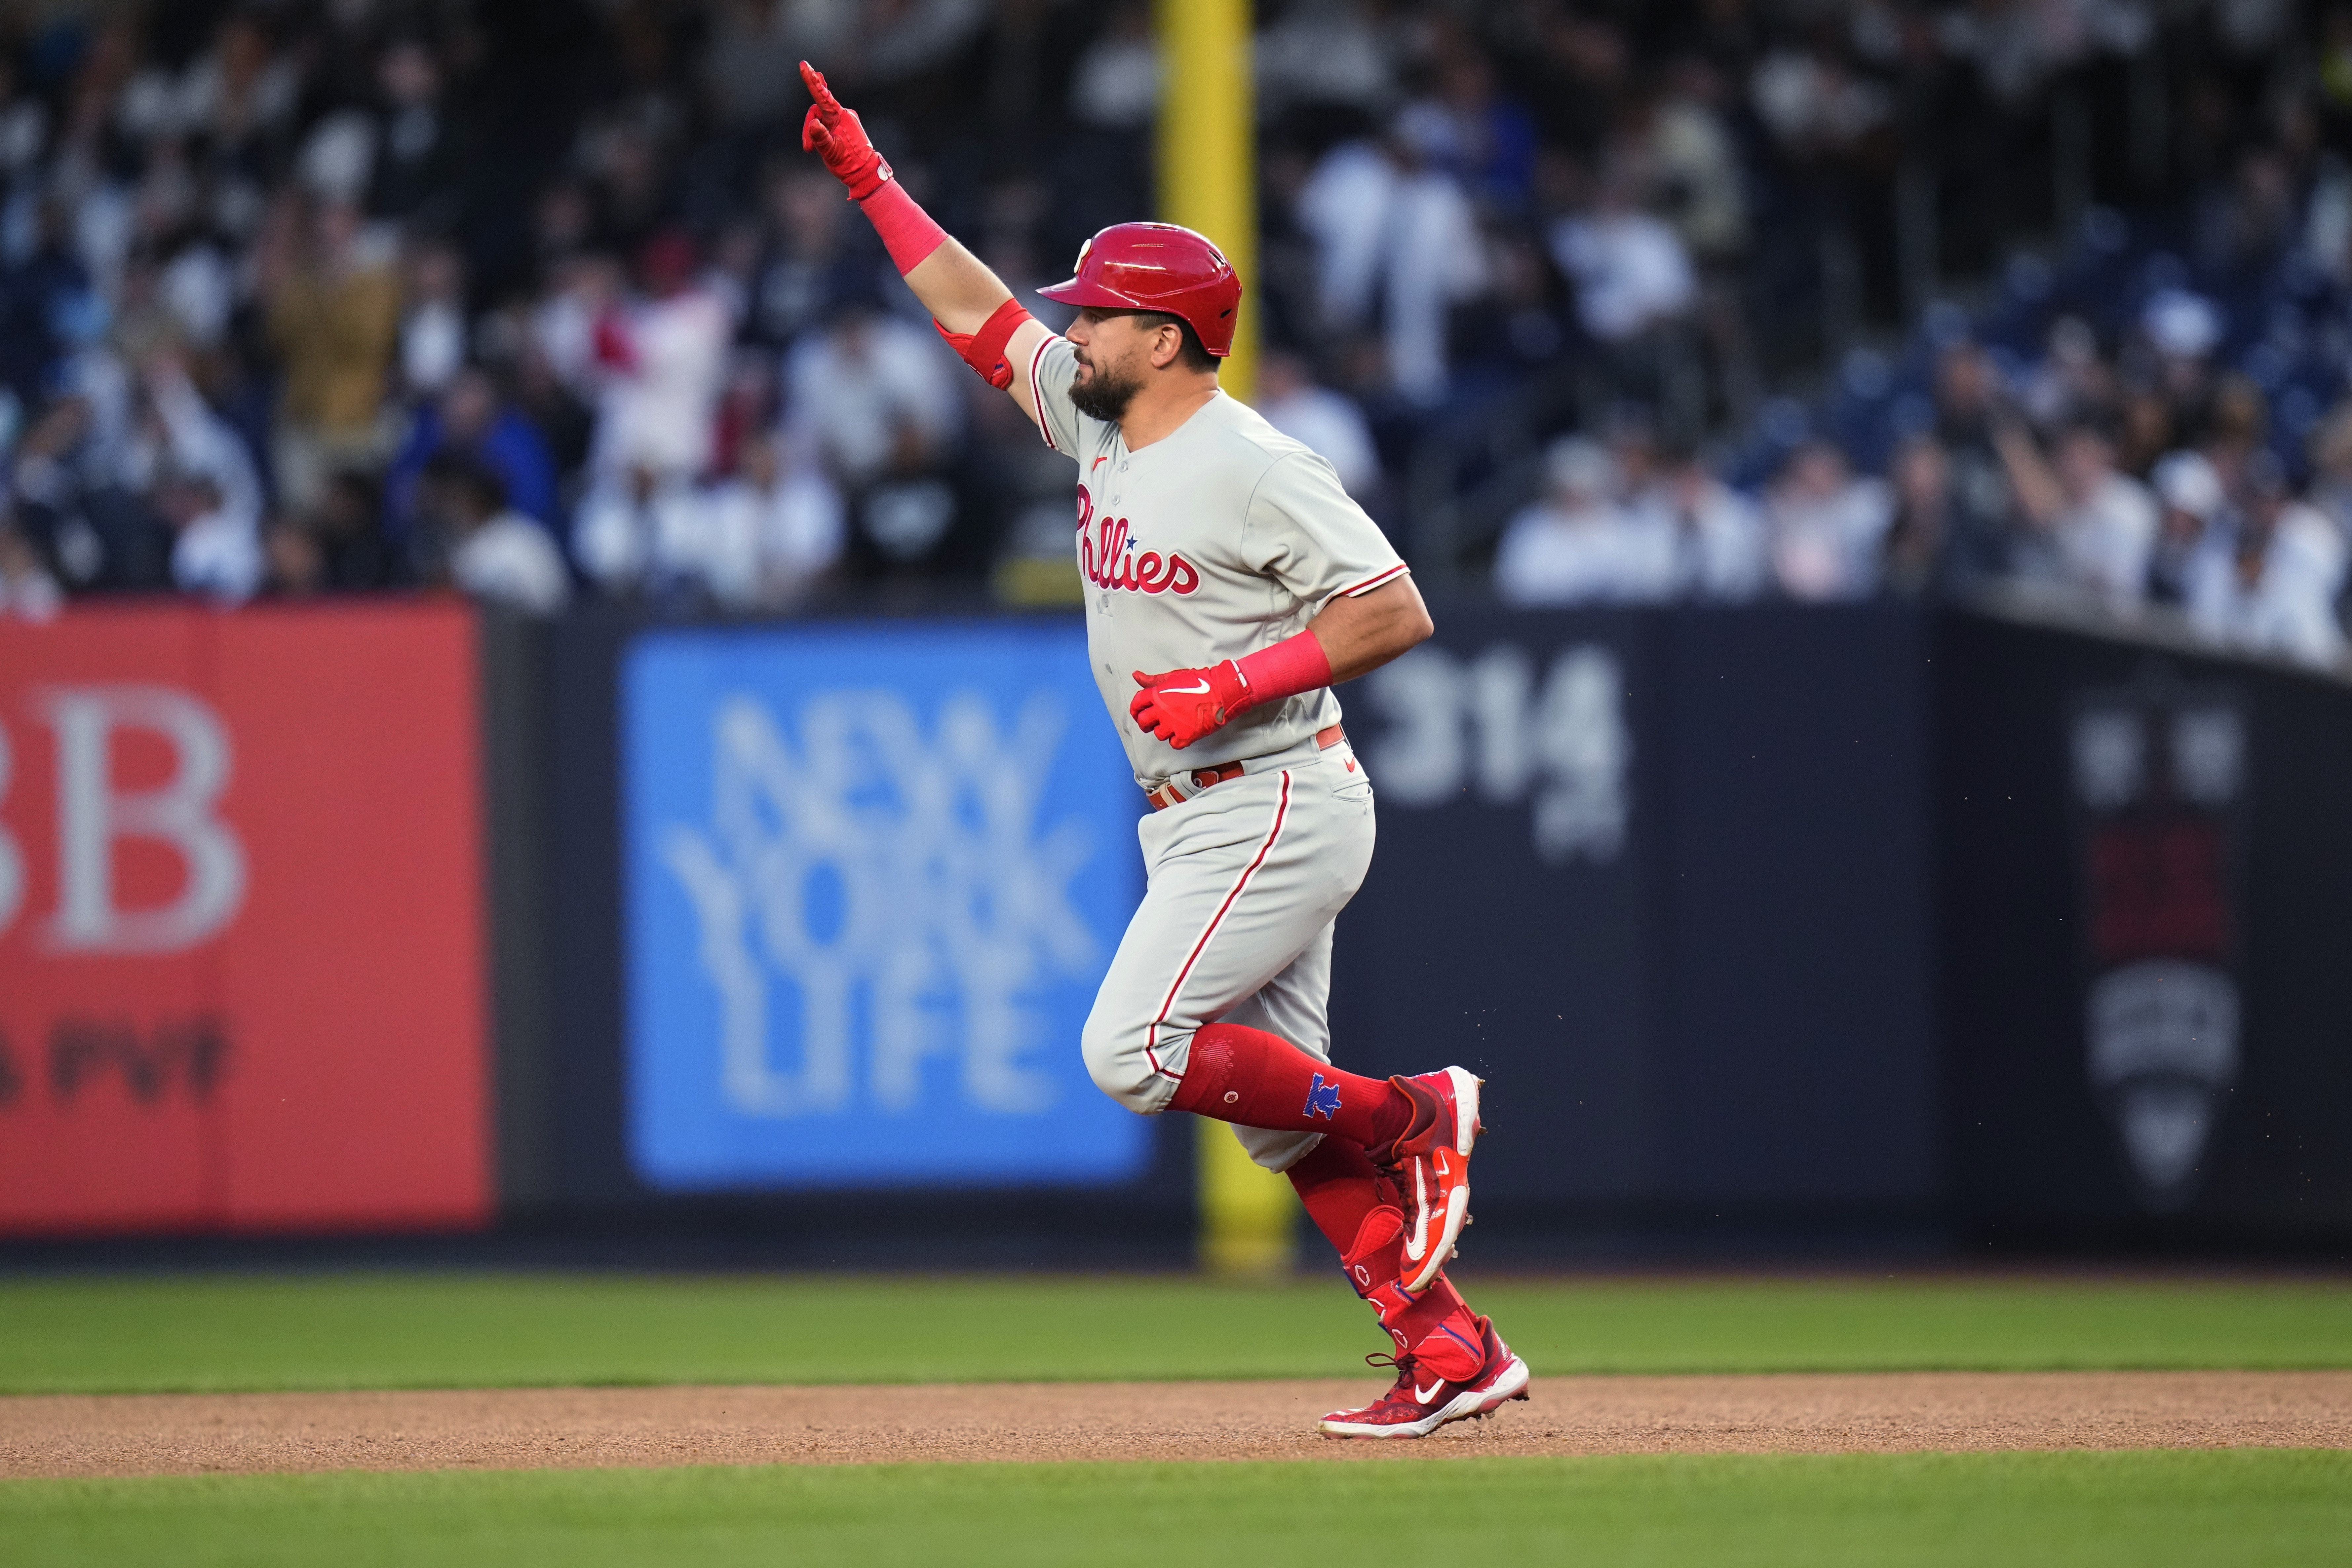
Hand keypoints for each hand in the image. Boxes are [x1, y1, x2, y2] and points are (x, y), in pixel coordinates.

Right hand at [799, 61, 891, 200]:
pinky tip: (816, 146)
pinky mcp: (842, 126)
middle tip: (807, 148)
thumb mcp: (833, 152)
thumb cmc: (850, 164)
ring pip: (819, 118)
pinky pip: (825, 122)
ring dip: (813, 134)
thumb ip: (821, 138)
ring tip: (812, 151)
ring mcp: (843, 120)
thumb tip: (813, 123)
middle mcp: (843, 114)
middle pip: (817, 110)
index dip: (812, 80)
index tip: (804, 65)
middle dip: (809, 127)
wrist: (865, 173)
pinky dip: (819, 132)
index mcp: (842, 116)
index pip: (823, 96)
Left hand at [1130, 661, 1251, 749]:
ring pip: (1158, 734)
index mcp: (1158, 694)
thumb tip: (1136, 676)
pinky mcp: (1186, 735)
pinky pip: (1173, 743)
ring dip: (1164, 731)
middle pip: (1143, 722)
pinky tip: (1184, 731)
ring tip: (1174, 724)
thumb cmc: (1201, 682)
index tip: (1138, 712)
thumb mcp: (1174, 677)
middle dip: (1146, 723)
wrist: (1222, 692)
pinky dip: (1177, 739)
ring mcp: (1173, 724)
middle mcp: (1162, 710)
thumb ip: (1153, 680)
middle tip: (1153, 722)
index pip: (1136, 704)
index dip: (1135, 709)